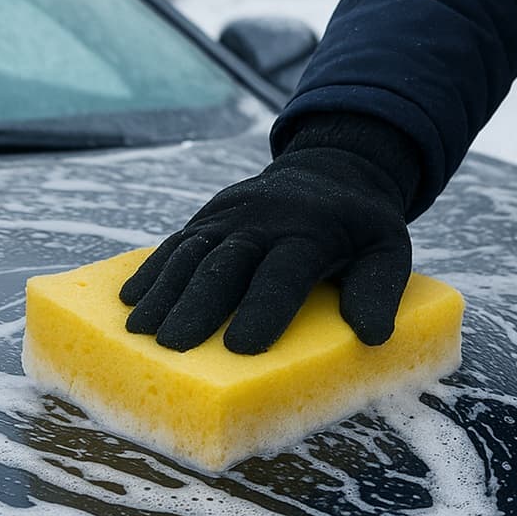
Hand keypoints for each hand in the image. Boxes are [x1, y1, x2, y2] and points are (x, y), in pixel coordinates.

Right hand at [121, 115, 418, 353]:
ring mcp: (230, 215)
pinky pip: (175, 243)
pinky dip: (151, 270)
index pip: (284, 271)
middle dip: (197, 304)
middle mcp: (264, 220)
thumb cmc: (361, 228)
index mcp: (311, 231)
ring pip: (192, 252)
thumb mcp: (387, 251)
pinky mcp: (208, 217)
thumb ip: (378, 290)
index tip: (243, 347)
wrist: (332, 169)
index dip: (264, 307)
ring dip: (164, 291)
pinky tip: (129, 300)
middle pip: (226, 263)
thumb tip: (373, 336)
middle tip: (173, 346)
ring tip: (140, 332)